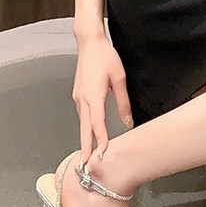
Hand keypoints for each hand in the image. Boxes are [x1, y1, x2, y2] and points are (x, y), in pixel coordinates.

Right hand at [72, 33, 132, 165]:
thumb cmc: (105, 57)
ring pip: (82, 121)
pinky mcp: (78, 93)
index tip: (103, 152)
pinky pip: (82, 113)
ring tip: (88, 152)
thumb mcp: (119, 78)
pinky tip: (89, 130)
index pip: (97, 122)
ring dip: (84, 137)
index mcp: (94, 95)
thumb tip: (127, 121)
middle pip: (84, 127)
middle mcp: (83, 98)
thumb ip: (123, 101)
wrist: (89, 43)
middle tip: (85, 164)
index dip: (100, 139)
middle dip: (85, 146)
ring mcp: (78, 96)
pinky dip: (85, 125)